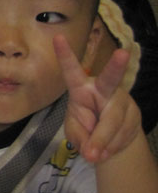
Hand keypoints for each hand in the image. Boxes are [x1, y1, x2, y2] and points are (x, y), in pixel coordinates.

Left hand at [54, 34, 141, 162]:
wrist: (110, 140)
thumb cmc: (85, 126)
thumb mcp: (75, 132)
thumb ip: (79, 137)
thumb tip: (92, 150)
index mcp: (80, 88)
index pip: (71, 71)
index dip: (65, 55)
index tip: (58, 37)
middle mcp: (103, 89)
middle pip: (110, 79)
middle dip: (116, 66)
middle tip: (122, 53)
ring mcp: (122, 100)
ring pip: (114, 121)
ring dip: (103, 142)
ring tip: (94, 155)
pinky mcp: (135, 114)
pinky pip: (123, 135)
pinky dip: (112, 148)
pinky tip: (107, 150)